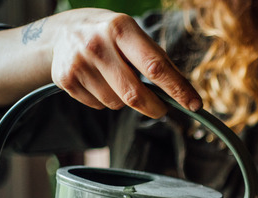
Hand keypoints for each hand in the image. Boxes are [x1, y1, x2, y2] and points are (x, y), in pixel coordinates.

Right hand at [50, 8, 201, 117]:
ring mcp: (78, 62)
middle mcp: (97, 44)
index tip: (194, 104)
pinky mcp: (65, 79)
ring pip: (117, 103)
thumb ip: (158, 61)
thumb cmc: (111, 36)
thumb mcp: (134, 36)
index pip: (156, 66)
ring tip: (118, 81)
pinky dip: (106, 100)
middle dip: (155, 107)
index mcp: (121, 28)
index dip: (178, 89)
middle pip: (135, 94)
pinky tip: (100, 82)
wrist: (63, 31)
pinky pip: (99, 106)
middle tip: (162, 109)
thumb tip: (184, 92)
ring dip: (126, 101)